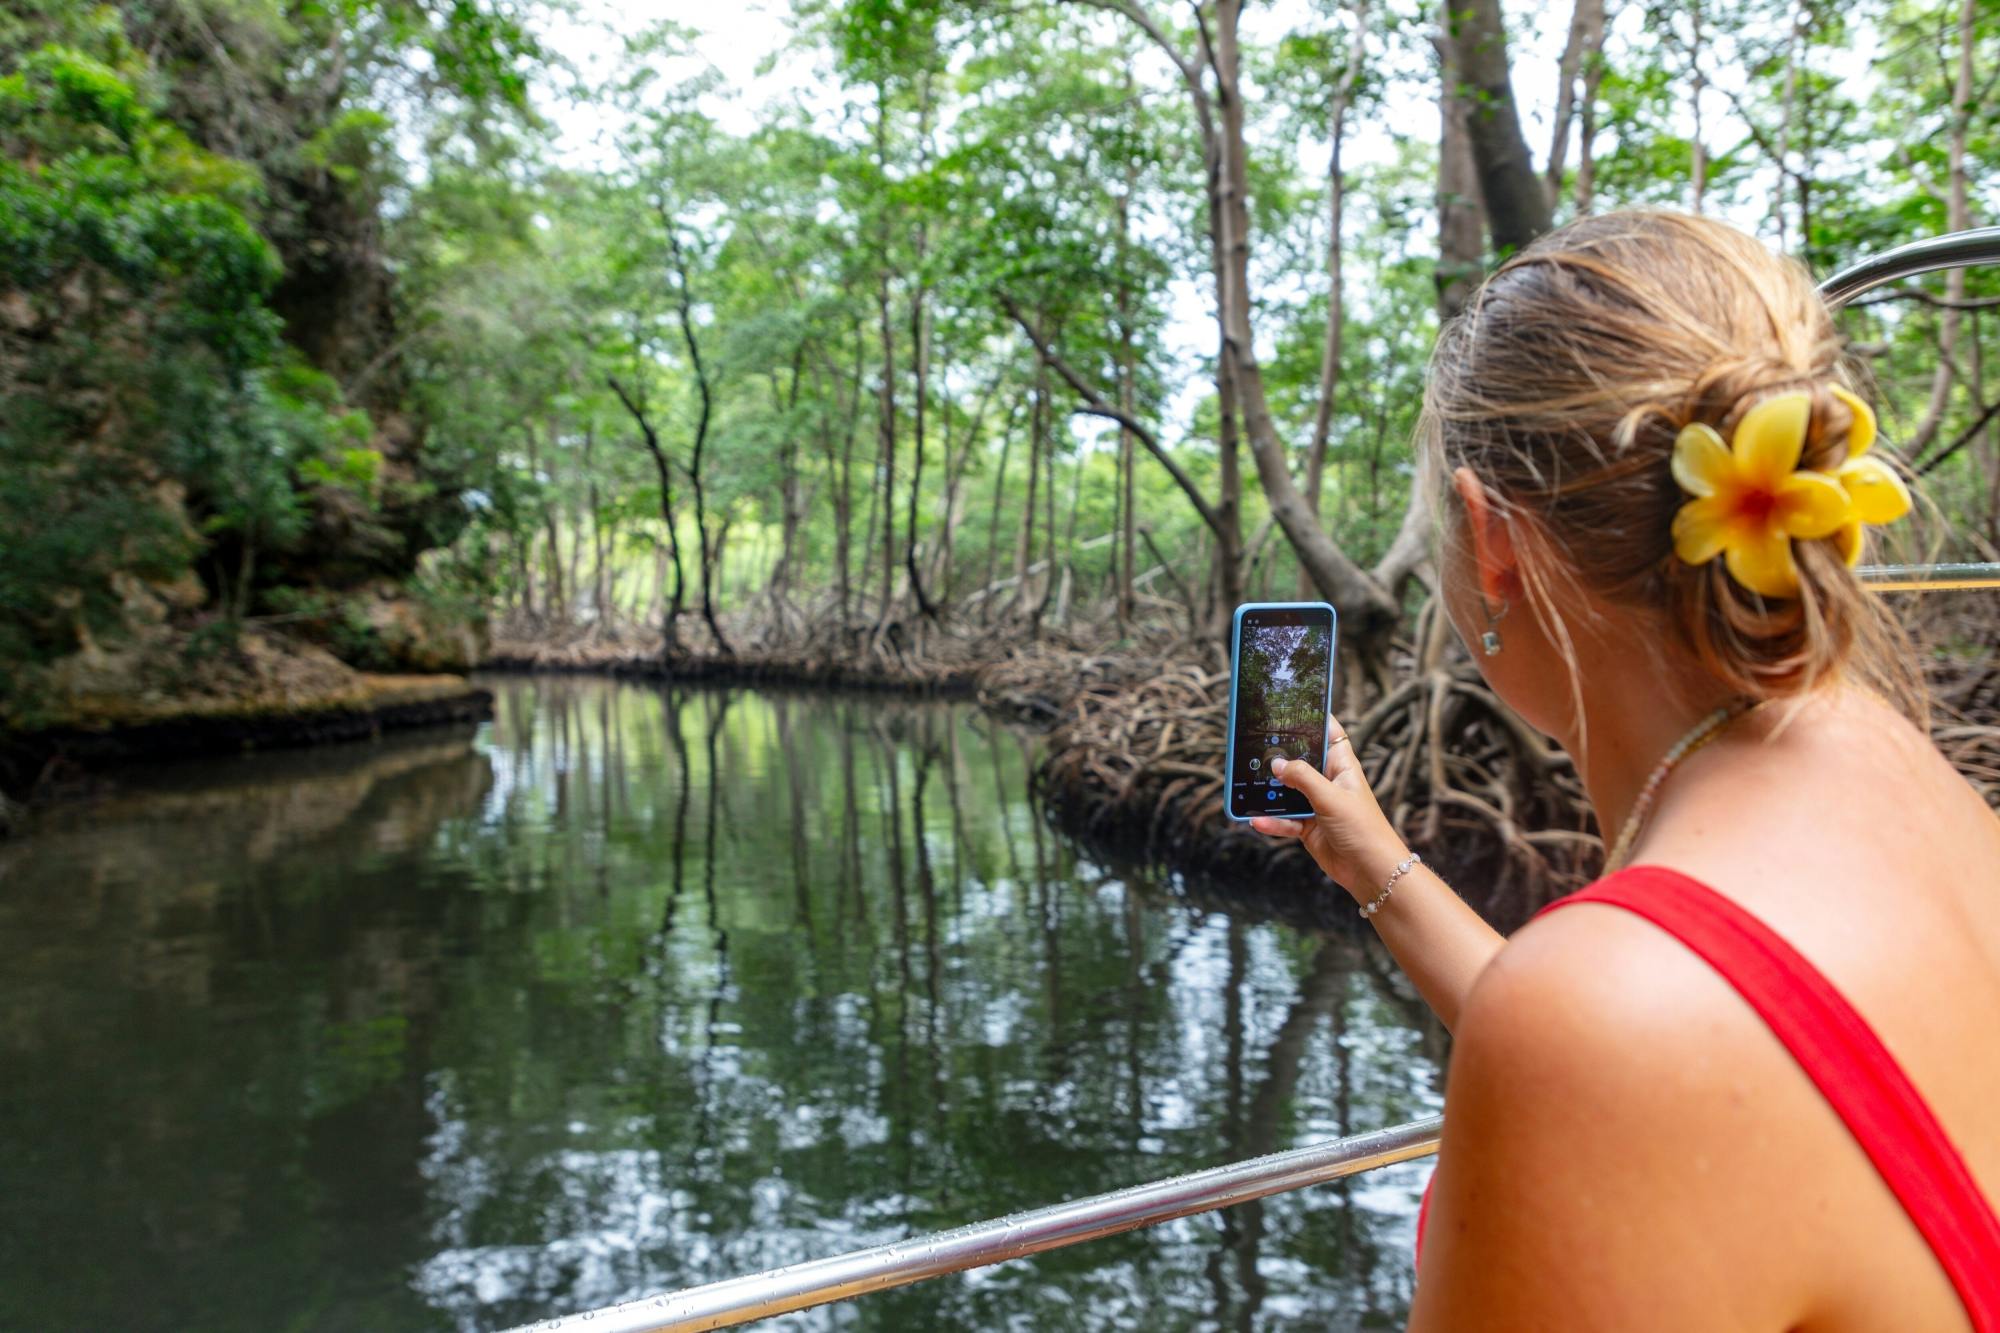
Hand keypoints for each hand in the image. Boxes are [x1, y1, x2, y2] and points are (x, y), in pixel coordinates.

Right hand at [1249, 715, 1407, 896]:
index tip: (1294, 707)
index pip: (1329, 735)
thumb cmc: (1363, 829)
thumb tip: (1277, 765)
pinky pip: (1284, 820)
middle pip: (1300, 763)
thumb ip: (1303, 778)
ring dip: (1270, 793)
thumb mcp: (1331, 797)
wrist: (1370, 871)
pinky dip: (1271, 821)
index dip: (1315, 720)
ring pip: (1287, 792)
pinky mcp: (1308, 828)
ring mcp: (1317, 805)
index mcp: (1341, 767)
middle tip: (1256, 747)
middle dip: (1281, 758)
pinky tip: (1257, 821)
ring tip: (1249, 787)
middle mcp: (1328, 783)